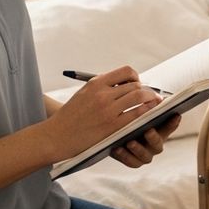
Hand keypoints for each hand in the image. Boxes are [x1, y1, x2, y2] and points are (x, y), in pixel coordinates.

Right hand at [40, 66, 159, 161]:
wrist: (55, 136)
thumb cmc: (71, 116)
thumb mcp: (84, 93)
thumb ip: (103, 87)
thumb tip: (127, 84)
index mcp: (96, 83)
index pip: (126, 71)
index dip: (136, 77)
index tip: (137, 84)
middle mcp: (102, 93)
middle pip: (135, 85)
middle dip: (146, 91)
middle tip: (150, 97)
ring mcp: (108, 110)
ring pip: (139, 97)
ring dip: (150, 100)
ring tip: (153, 105)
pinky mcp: (112, 126)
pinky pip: (137, 115)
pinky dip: (146, 113)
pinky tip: (149, 115)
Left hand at [111, 114, 181, 167]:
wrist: (114, 136)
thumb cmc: (131, 121)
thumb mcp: (138, 113)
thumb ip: (147, 107)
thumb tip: (157, 96)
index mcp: (159, 132)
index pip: (169, 127)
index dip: (172, 123)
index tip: (174, 115)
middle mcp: (153, 145)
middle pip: (158, 144)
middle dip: (154, 138)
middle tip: (148, 130)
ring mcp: (143, 155)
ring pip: (145, 156)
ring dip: (138, 149)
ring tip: (130, 142)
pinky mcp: (131, 160)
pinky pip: (129, 162)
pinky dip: (124, 156)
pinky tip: (117, 148)